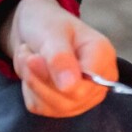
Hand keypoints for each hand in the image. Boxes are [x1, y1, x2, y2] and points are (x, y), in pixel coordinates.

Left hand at [1, 0, 116, 117]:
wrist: (35, 28)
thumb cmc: (49, 23)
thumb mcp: (52, 32)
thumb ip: (61, 58)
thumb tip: (69, 87)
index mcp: (104, 57)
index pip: (85, 86)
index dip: (56, 77)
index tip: (33, 58)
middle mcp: (99, 82)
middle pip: (68, 99)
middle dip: (39, 77)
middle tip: (27, 54)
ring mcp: (83, 98)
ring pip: (53, 106)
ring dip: (32, 82)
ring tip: (28, 58)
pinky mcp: (63, 107)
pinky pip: (41, 107)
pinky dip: (29, 89)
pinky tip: (32, 73)